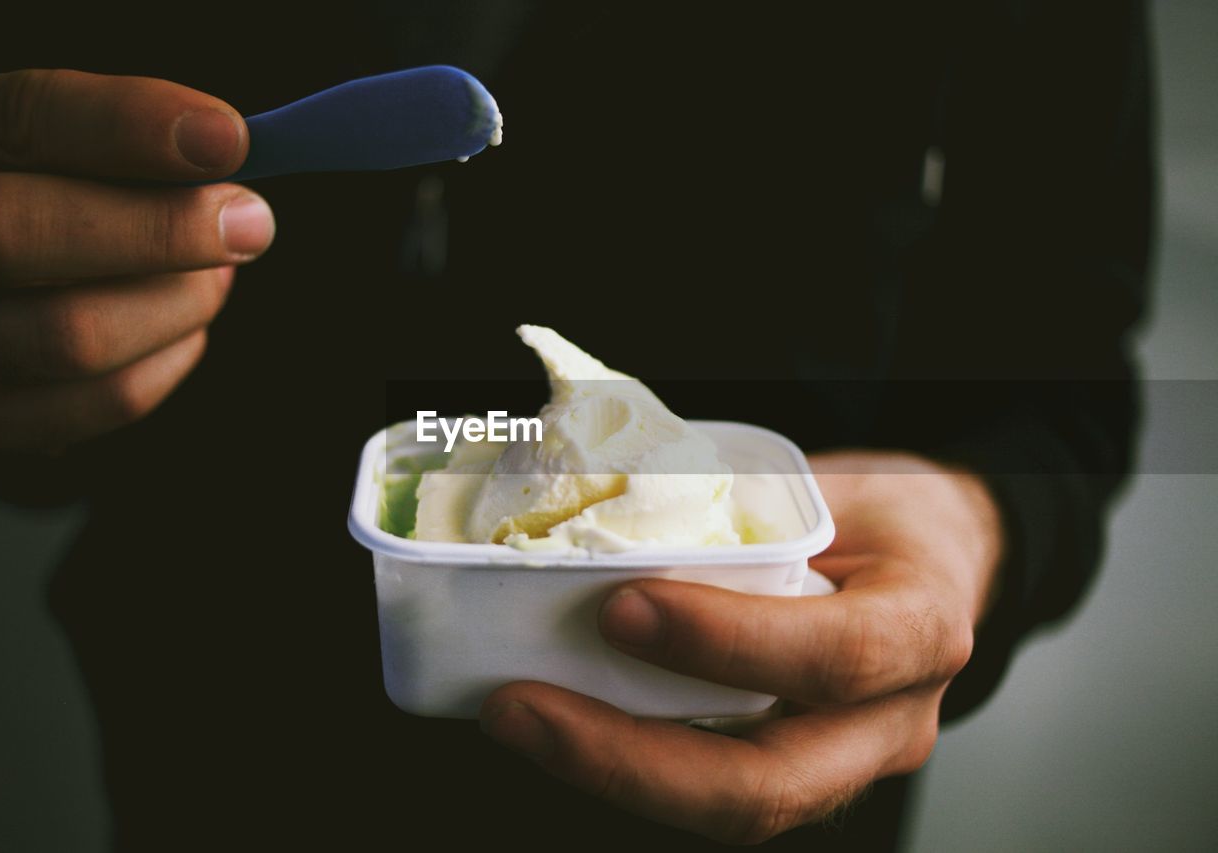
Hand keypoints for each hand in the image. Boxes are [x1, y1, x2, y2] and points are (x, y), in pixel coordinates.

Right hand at [0, 70, 273, 450]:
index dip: (125, 124)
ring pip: (69, 335)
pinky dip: (166, 363)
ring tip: (218, 276)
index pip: (13, 119)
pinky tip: (186, 331)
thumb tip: (226, 152)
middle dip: (159, 228)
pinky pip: (94, 405)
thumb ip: (117, 143)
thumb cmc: (41, 200)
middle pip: (10, 231)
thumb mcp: (52, 151)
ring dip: (178, 303)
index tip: (228, 138)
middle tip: (251, 222)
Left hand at [480, 450, 1003, 843]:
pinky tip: (559, 724)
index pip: (834, 655)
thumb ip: (749, 511)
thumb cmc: (891, 519)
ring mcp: (844, 764)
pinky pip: (709, 786)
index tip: (621, 606)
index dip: (726, 642)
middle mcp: (891, 722)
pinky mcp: (797, 774)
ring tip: (518, 717)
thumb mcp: (842, 489)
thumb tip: (606, 500)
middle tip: (523, 706)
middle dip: (629, 758)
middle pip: (768, 784)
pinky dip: (627, 763)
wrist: (941, 566)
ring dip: (610, 771)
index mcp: (920, 629)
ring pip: (730, 808)